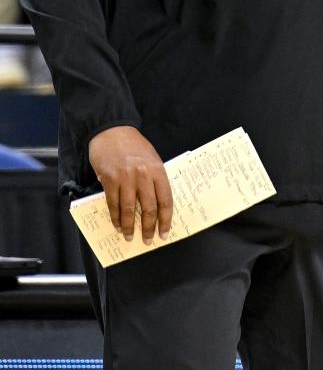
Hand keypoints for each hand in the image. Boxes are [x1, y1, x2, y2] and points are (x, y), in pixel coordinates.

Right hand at [88, 126, 172, 243]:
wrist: (112, 130)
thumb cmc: (133, 145)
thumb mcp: (151, 158)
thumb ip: (154, 178)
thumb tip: (156, 204)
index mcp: (158, 169)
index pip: (165, 200)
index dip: (166, 219)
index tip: (164, 233)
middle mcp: (143, 175)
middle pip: (148, 208)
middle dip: (148, 228)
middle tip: (148, 240)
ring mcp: (126, 178)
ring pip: (128, 210)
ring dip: (129, 227)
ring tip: (130, 236)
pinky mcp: (109, 180)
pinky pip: (113, 204)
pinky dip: (115, 218)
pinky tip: (117, 225)